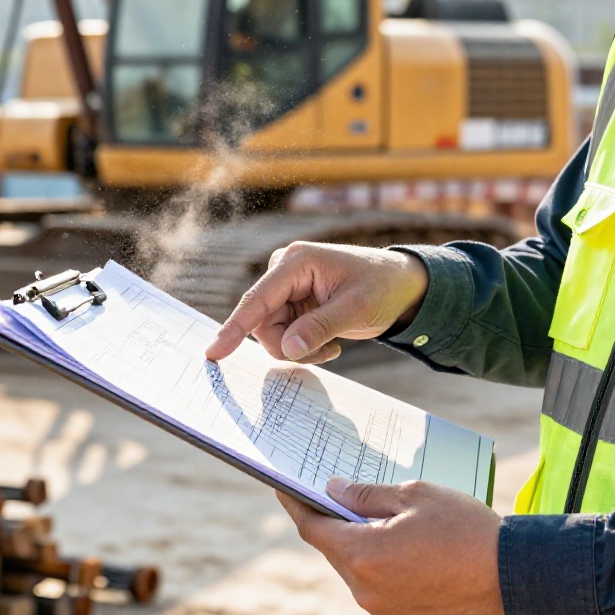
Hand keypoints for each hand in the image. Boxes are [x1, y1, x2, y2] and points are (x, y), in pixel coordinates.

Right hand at [204, 242, 428, 363]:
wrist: (400, 286)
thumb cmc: (382, 287)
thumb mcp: (356, 309)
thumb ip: (320, 328)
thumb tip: (289, 348)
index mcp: (297, 262)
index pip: (258, 300)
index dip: (235, 328)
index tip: (214, 352)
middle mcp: (284, 272)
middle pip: (264, 325)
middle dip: (290, 346)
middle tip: (326, 350)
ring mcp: (286, 290)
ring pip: (272, 335)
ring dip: (301, 349)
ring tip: (332, 345)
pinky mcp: (292, 305)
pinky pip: (284, 337)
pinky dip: (305, 348)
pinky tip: (331, 343)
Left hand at [278, 478, 503, 614]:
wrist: (510, 575)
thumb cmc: (465, 528)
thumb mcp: (414, 495)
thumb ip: (366, 494)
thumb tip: (333, 491)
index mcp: (364, 554)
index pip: (313, 527)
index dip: (295, 504)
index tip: (282, 487)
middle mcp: (365, 588)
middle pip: (332, 548)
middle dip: (330, 520)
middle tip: (330, 492)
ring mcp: (381, 607)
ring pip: (352, 567)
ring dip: (354, 541)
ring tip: (369, 513)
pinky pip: (372, 583)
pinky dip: (373, 560)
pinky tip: (391, 539)